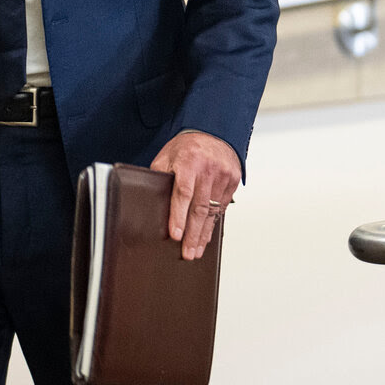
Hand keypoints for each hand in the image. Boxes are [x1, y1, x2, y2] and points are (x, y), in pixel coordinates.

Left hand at [150, 131, 240, 260]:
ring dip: (203, 234)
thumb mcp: (167, 155)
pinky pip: (222, 208)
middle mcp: (207, 170)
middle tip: (187, 253)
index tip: (176, 235)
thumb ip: (160, 175)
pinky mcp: (233, 181)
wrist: (213, 131)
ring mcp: (222, 176)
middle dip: (192, 234)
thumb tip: (151, 199)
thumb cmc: (187, 146)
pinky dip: (213, 224)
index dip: (178, 216)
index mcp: (188, 162)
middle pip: (199, 208)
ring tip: (196, 251)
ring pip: (212, 212)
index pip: (183, 193)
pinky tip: (206, 235)